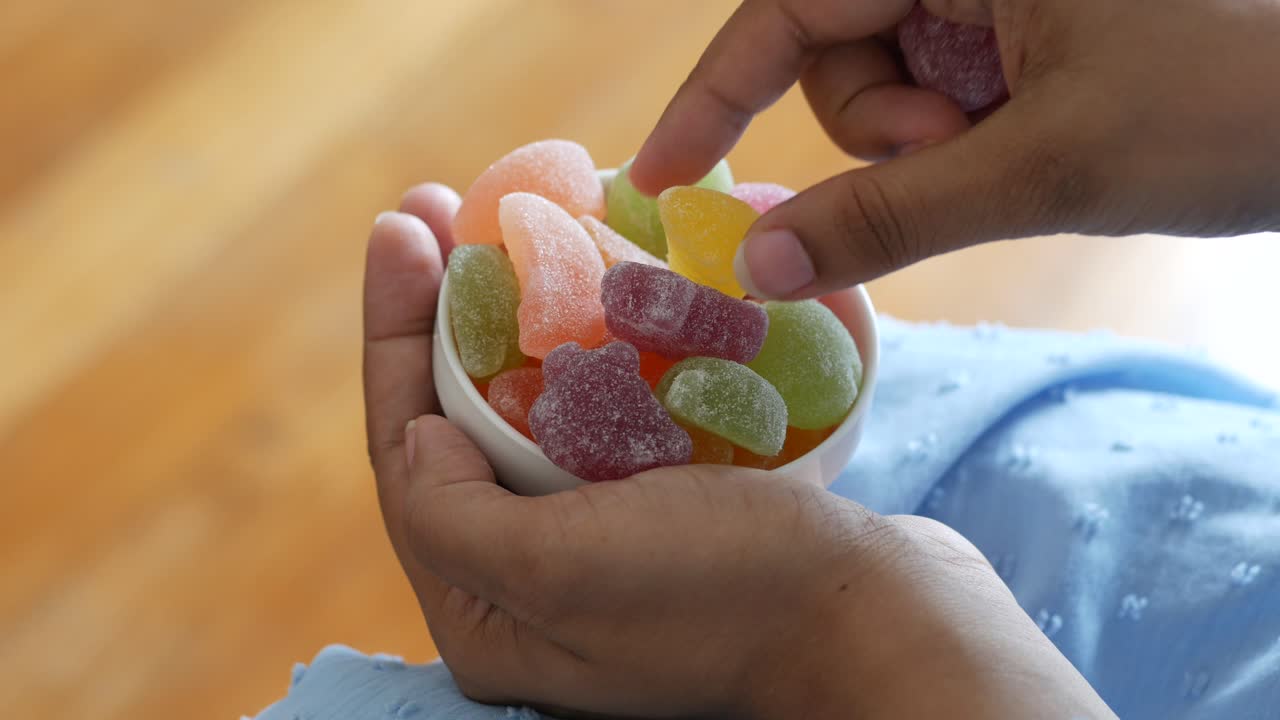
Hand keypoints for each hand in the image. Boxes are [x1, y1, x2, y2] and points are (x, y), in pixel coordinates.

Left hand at [363, 183, 1115, 717]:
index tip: (402, 227)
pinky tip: (589, 283)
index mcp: (488, 616)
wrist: (880, 618)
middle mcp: (535, 587)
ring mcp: (605, 547)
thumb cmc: (726, 597)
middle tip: (438, 209)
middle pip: (462, 428)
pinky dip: (588, 348)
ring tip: (501, 228)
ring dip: (510, 321)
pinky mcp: (669, 513)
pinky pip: (604, 418)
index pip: (410, 458)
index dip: (393, 335)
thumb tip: (418, 435)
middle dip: (441, 315)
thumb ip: (453, 515)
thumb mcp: (559, 571)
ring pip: (533, 417)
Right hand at [630, 0, 1279, 300]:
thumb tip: (757, 266)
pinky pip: (943, 94)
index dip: (714, 92)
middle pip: (837, 53)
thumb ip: (889, 216)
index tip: (660, 174)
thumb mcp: (1044, 166)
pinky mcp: (1026, 27)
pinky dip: (965, 139)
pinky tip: (1039, 137)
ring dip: (931, 143)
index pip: (789, 6)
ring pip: (888, 83)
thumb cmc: (1231, 106)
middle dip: (883, 126)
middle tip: (965, 152)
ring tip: (1025, 145)